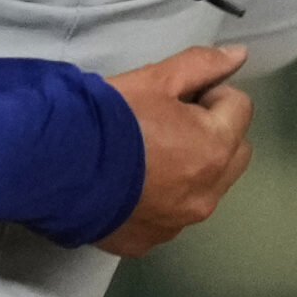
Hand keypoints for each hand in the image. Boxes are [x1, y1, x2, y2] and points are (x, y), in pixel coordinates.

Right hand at [95, 44, 253, 256]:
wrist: (56, 166)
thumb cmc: (110, 118)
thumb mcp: (154, 80)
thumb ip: (201, 65)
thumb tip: (239, 55)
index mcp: (214, 148)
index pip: (239, 107)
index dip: (208, 95)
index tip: (176, 98)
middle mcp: (207, 192)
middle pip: (235, 153)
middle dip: (213, 133)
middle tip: (168, 123)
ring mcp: (180, 222)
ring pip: (207, 188)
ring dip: (192, 169)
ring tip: (147, 156)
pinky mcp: (152, 241)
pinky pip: (172, 215)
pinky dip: (162, 199)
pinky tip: (129, 185)